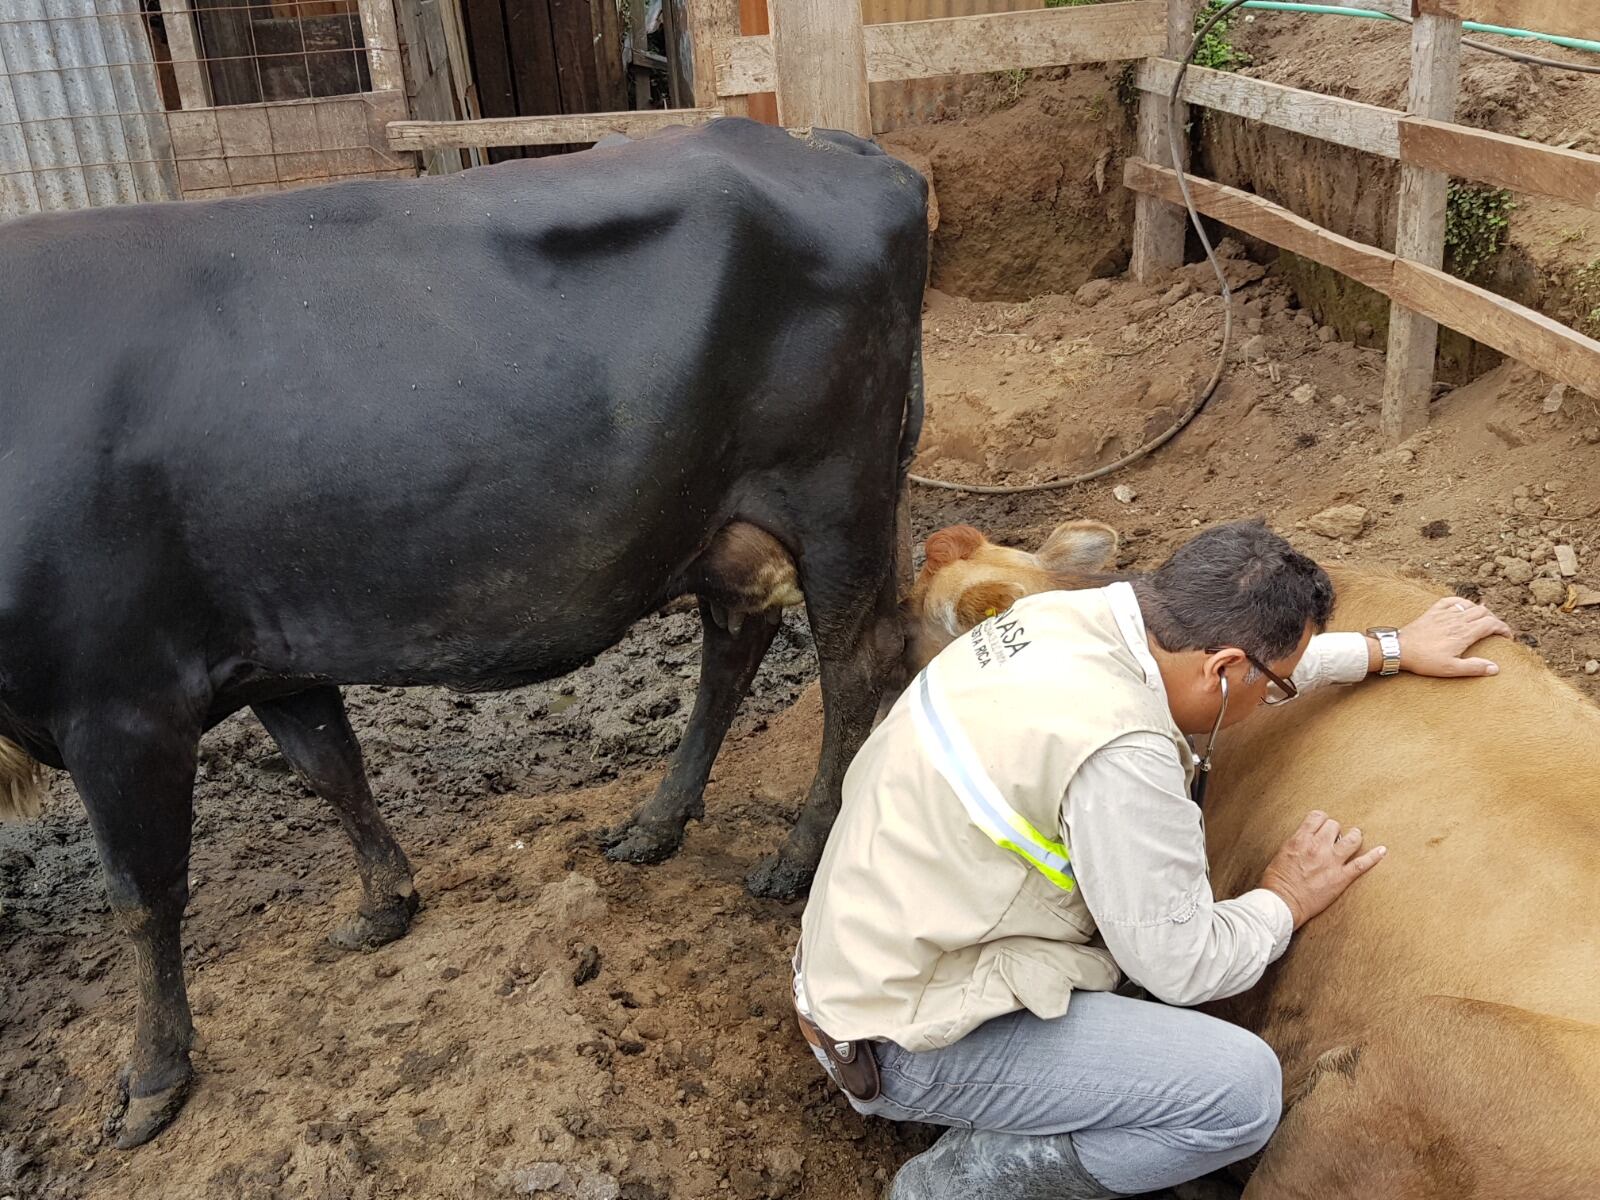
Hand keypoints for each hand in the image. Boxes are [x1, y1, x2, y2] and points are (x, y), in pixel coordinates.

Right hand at [1260, 810, 1384, 928]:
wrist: (1282, 902)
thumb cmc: (1277, 881)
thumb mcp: (1281, 853)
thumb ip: (1296, 843)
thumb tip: (1306, 839)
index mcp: (1300, 839)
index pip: (1317, 817)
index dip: (1321, 820)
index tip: (1322, 826)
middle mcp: (1317, 846)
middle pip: (1335, 825)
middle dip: (1335, 830)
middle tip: (1334, 838)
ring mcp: (1331, 861)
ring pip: (1352, 839)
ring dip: (1354, 836)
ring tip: (1355, 837)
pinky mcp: (1341, 877)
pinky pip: (1362, 864)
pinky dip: (1374, 856)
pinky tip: (1382, 850)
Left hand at [1388, 597, 1512, 677]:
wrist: (1399, 649)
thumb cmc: (1424, 660)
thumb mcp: (1451, 669)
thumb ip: (1474, 668)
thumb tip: (1495, 668)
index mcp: (1464, 633)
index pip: (1492, 624)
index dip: (1504, 629)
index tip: (1507, 637)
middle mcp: (1457, 620)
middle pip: (1484, 612)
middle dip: (1495, 620)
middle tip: (1496, 630)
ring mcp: (1444, 613)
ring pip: (1470, 605)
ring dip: (1481, 611)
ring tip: (1483, 620)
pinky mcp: (1432, 611)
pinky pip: (1451, 601)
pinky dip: (1462, 602)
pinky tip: (1463, 607)